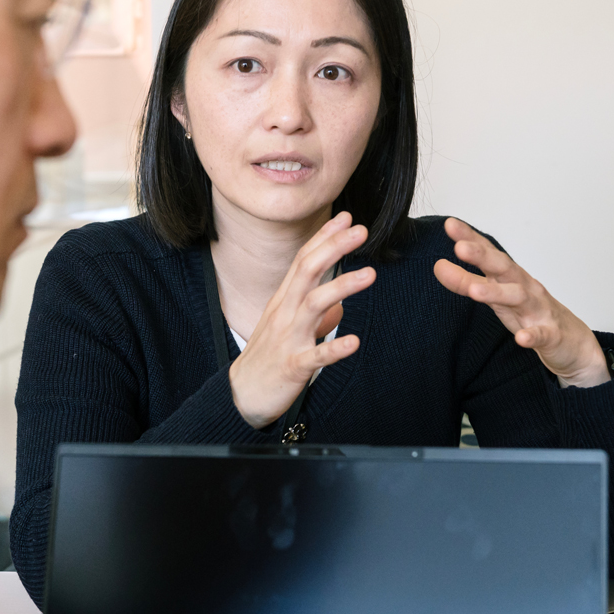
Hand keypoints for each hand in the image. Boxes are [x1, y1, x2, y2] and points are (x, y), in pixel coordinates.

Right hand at [228, 212, 375, 428]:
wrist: (242, 395)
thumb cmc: (267, 359)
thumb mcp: (289, 330)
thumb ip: (315, 317)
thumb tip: (339, 309)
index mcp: (284, 301)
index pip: (304, 261)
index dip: (324, 238)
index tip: (347, 219)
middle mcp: (284, 313)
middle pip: (308, 271)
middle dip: (334, 248)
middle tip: (361, 230)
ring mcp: (288, 338)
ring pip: (313, 305)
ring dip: (342, 287)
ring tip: (370, 274)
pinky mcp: (292, 366)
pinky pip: (315, 356)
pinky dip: (334, 348)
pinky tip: (354, 342)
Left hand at [433, 218, 608, 387]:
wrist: (572, 343)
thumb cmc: (531, 314)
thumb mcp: (495, 298)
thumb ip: (467, 282)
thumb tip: (439, 266)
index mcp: (510, 277)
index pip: (489, 253)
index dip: (471, 238)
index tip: (450, 224)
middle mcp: (525, 287)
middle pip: (503, 268)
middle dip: (482, 256)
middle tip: (459, 247)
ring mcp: (539, 310)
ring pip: (519, 297)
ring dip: (497, 292)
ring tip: (475, 291)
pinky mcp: (551, 335)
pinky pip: (542, 334)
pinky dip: (532, 335)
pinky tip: (521, 338)